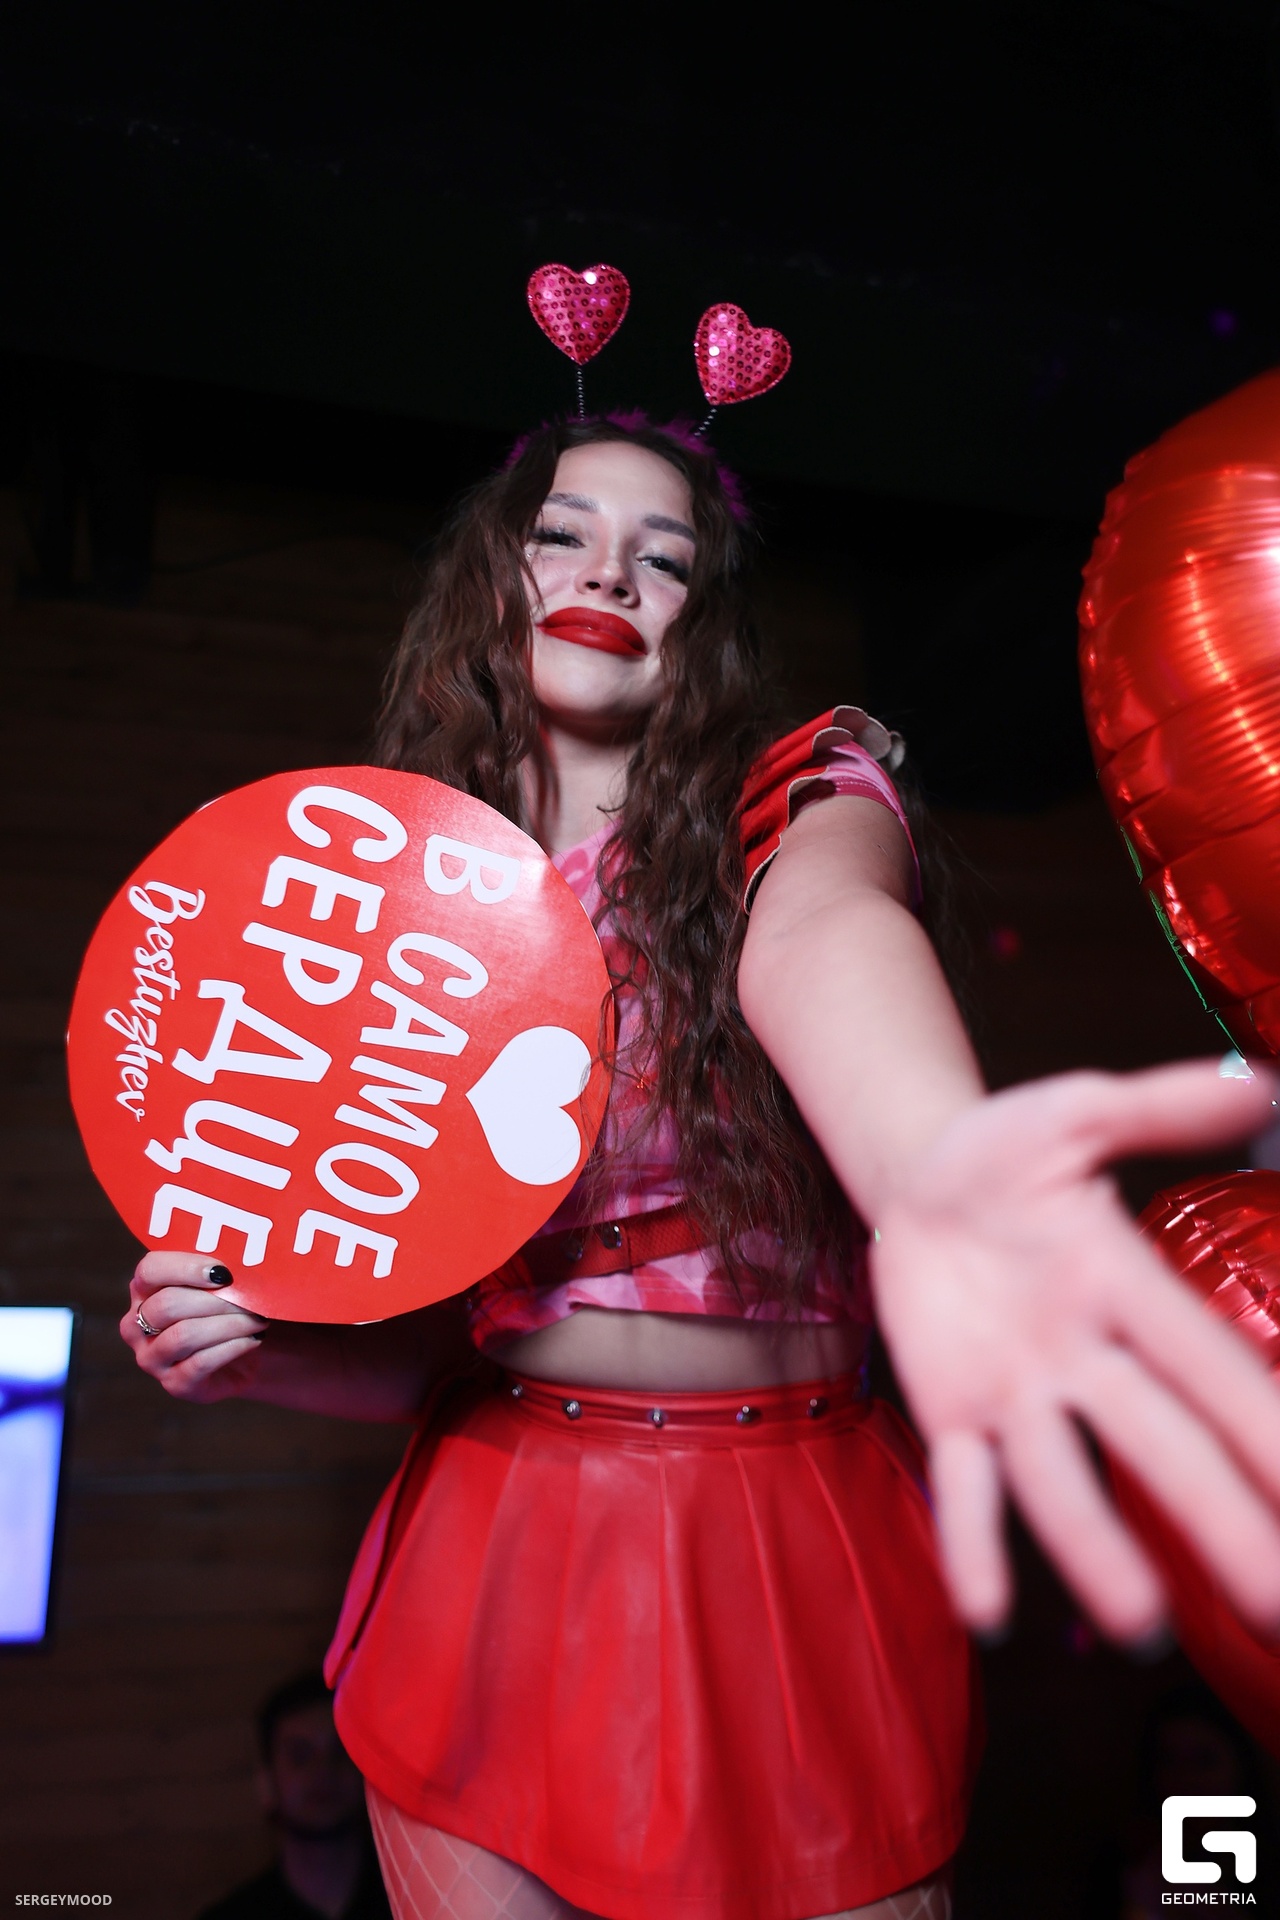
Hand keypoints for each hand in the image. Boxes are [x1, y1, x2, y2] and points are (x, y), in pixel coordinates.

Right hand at [121, 1251, 268, 1401]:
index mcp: (144, 1290)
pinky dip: (232, 1347)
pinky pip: (200, 1363)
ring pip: (184, 1335)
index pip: (150, 1270)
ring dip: (228, 1324)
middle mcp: (137, 1325)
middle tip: (249, 1299)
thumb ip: (218, 1269)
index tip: (223, 1273)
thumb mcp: (222, 1285)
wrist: (248, 1357)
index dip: (185, 1268)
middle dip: (214, 1300)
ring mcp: (152, 1358)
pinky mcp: (174, 1384)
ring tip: (257, 1320)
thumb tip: (238, 1258)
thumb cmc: (231, 1310)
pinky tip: (253, 1339)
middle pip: (167, 1305)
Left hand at [870, 1060, 1279, 1644]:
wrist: (922, 1176)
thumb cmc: (1014, 1151)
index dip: (1262, 1426)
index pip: (1209, 1365)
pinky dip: (971, 1542)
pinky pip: (963, 1484)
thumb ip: (1161, 1107)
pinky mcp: (951, 1410)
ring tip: (1136, 1621)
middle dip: (1218, 1520)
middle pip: (1160, 1444)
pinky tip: (986, 1612)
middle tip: (1276, 1608)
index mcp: (1126, 1286)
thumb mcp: (1079, 1109)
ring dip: (1093, 1547)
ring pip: (1061, 1477)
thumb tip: (1263, 1086)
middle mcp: (1086, 1357)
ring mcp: (1018, 1392)